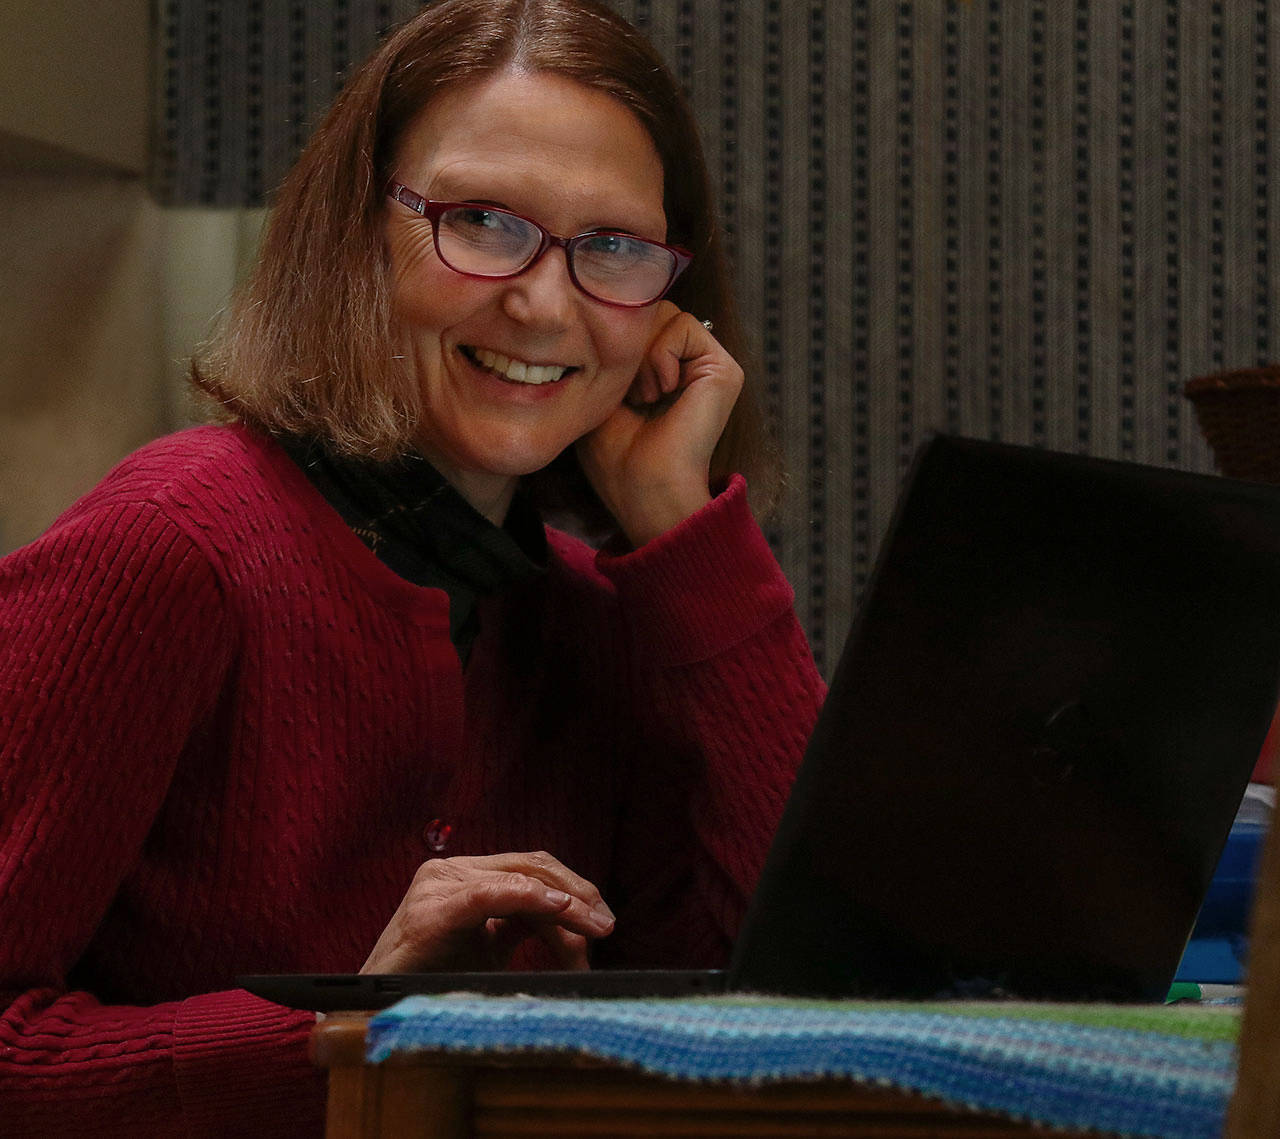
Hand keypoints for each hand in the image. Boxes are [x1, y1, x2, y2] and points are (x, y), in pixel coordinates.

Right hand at [360, 851, 615, 973]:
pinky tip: (557, 906)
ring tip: (592, 933)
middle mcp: (451, 870)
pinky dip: (528, 897)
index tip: (603, 920)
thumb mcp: (486, 948)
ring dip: (565, 907)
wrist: (374, 1010)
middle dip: (577, 894)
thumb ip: (521, 927)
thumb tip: (579, 930)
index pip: (531, 867)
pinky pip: (488, 895)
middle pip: (532, 866)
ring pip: (520, 880)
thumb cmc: (429, 982)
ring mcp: (439, 886)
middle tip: (606, 925)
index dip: (573, 888)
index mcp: (465, 875)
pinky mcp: (431, 911)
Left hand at [578, 303, 743, 546]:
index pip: (635, 324)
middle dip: (627, 347)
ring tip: (646, 398)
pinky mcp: (724, 368)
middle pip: (649, 312)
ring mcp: (710, 367)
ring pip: (664, 314)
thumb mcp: (599, 397)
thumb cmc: (617, 459)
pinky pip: (683, 325)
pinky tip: (662, 393)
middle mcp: (691, 367)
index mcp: (665, 375)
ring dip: (642, 356)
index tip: (615, 393)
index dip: (613, 343)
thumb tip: (604, 311)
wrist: (647, 491)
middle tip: (632, 396)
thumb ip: (607, 354)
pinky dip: (660, 357)